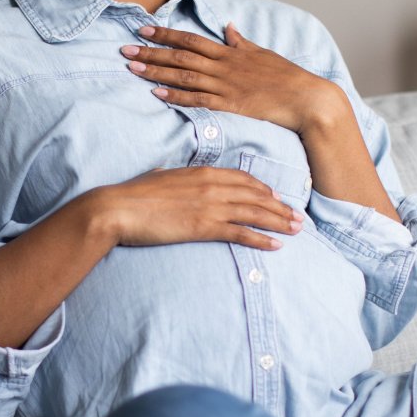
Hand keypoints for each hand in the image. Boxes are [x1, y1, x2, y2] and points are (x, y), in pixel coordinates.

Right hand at [94, 166, 303, 250]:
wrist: (118, 209)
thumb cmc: (133, 194)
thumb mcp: (157, 176)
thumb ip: (170, 174)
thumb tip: (166, 171)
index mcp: (202, 172)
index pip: (242, 178)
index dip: (263, 188)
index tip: (276, 197)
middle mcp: (212, 186)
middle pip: (256, 196)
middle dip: (280, 207)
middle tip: (298, 216)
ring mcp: (210, 206)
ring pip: (255, 213)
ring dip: (279, 222)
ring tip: (296, 230)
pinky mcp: (205, 227)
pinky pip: (241, 233)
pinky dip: (261, 239)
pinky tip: (276, 245)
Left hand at [121, 23, 348, 133]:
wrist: (306, 99)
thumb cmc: (286, 77)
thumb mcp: (262, 53)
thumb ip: (241, 42)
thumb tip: (228, 27)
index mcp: (229, 52)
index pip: (190, 39)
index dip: (165, 34)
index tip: (143, 29)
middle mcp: (223, 66)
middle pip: (180, 56)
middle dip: (151, 52)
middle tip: (124, 49)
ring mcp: (225, 86)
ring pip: (184, 76)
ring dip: (156, 72)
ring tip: (133, 69)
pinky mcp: (230, 105)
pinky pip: (197, 100)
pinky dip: (176, 96)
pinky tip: (157, 93)